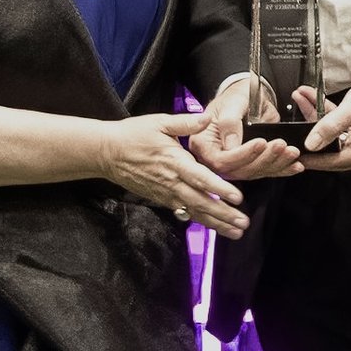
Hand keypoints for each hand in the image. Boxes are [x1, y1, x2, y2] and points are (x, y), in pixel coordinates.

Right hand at [99, 112, 248, 237]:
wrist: (108, 153)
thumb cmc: (133, 135)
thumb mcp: (159, 122)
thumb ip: (185, 122)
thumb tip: (208, 118)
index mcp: (174, 161)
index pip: (201, 178)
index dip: (220, 189)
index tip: (237, 197)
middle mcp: (172, 182)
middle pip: (201, 201)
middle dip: (223, 214)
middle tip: (243, 223)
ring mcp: (166, 193)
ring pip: (194, 211)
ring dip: (216, 223)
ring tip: (236, 232)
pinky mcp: (161, 199)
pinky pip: (184, 212)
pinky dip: (201, 221)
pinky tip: (216, 227)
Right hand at [186, 74, 302, 182]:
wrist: (246, 97)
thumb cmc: (234, 97)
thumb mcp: (230, 102)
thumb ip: (229, 121)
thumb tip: (231, 144)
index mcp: (204, 144)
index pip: (221, 159)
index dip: (242, 154)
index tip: (260, 143)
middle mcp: (217, 157)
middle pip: (240, 170)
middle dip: (264, 159)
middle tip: (280, 145)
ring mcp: (234, 163)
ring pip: (255, 172)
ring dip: (276, 164)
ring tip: (291, 151)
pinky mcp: (250, 164)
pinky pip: (265, 171)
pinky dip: (282, 169)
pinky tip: (295, 165)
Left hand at [302, 66, 350, 170]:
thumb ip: (331, 126)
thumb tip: (311, 144)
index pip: (334, 161)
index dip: (312, 158)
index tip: (293, 154)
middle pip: (333, 150)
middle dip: (311, 132)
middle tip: (293, 122)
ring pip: (335, 139)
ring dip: (318, 120)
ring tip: (304, 100)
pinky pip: (343, 132)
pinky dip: (330, 118)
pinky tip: (315, 102)